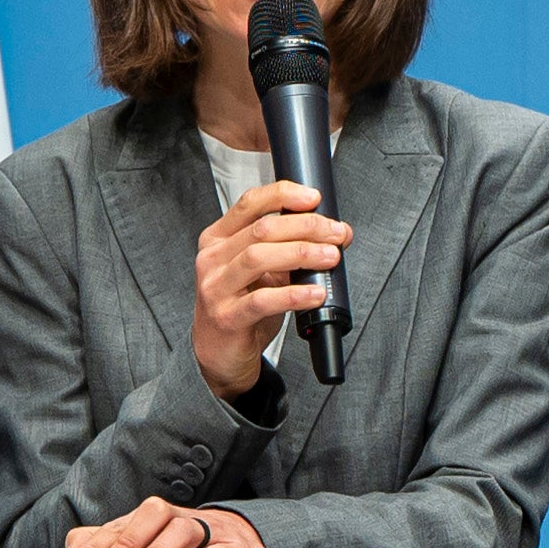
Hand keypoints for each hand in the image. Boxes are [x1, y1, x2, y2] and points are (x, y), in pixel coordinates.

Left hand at [64, 498, 267, 547]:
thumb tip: (72, 547)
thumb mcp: (145, 544)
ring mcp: (208, 531)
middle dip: (126, 542)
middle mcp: (178, 518)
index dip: (96, 546)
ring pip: (183, 530)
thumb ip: (108, 544)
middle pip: (151, 517)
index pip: (120, 526)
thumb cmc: (185, 546)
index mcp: (152, 519)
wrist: (240, 540)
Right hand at [193, 182, 350, 395]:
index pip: (249, 204)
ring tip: (330, 257)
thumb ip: (288, 248)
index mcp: (218, 239)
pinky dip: (294, 294)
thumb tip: (334, 233)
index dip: (283, 195)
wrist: (220, 353)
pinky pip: (262, 300)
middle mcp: (212, 259)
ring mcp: (215, 288)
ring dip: (301, 253)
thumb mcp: (262, 272)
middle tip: (336, 233)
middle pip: (261, 229)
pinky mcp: (226, 317)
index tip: (314, 198)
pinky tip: (315, 294)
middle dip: (306, 226)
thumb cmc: (243, 306)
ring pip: (259, 258)